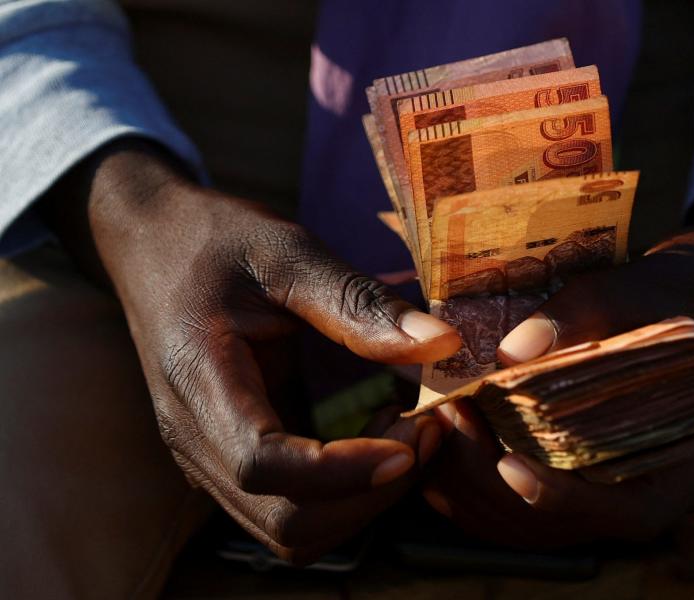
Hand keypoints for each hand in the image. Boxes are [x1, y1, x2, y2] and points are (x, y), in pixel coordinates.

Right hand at [42, 139, 461, 561]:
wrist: (154, 245)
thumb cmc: (216, 240)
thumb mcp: (288, 253)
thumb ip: (358, 303)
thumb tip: (443, 344)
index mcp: (198, 380)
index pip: (262, 465)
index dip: (344, 470)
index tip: (414, 438)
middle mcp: (195, 437)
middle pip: (285, 521)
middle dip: (371, 493)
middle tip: (430, 428)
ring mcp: (209, 457)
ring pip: (291, 530)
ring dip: (364, 500)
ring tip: (411, 431)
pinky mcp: (232, 458)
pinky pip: (293, 507)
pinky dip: (348, 491)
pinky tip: (384, 434)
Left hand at [424, 169, 693, 545]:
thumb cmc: (683, 301)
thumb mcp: (647, 294)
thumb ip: (589, 314)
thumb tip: (516, 348)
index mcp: (677, 465)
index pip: (618, 509)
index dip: (560, 496)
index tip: (509, 462)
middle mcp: (633, 493)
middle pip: (552, 520)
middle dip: (491, 476)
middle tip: (451, 413)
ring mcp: (595, 491)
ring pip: (519, 518)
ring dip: (470, 478)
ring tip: (440, 416)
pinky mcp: (564, 477)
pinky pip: (507, 500)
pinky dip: (469, 475)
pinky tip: (441, 434)